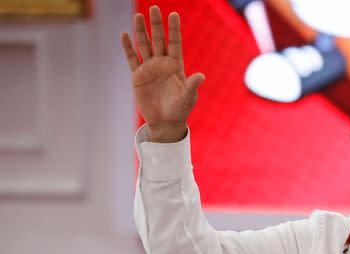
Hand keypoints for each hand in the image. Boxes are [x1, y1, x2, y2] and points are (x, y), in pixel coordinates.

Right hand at [120, 6, 204, 142]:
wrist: (165, 122)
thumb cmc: (180, 109)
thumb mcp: (188, 97)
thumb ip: (192, 85)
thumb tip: (201, 75)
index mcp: (175, 66)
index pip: (175, 43)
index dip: (174, 29)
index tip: (174, 14)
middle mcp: (162, 64)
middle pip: (159, 40)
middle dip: (156, 24)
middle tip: (154, 8)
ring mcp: (149, 68)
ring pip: (144, 45)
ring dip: (141, 31)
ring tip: (138, 16)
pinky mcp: (138, 76)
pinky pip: (132, 59)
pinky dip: (127, 48)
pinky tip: (125, 35)